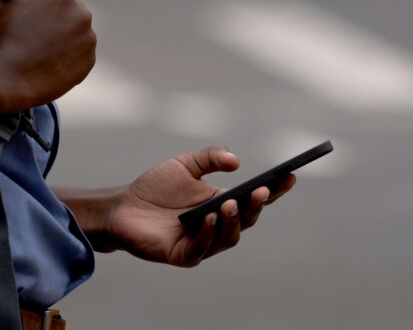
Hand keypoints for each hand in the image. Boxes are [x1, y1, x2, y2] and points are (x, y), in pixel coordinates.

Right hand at [0, 0, 95, 111]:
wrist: (7, 79)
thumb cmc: (0, 39)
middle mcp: (80, 15)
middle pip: (73, 6)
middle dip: (59, 13)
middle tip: (39, 29)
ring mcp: (87, 40)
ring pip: (79, 30)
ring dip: (66, 34)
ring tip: (43, 49)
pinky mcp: (88, 61)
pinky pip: (81, 52)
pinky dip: (70, 55)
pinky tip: (50, 62)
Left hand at [96, 147, 295, 266]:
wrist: (122, 207)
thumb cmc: (155, 187)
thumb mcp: (185, 163)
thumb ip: (210, 157)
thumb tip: (237, 162)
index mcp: (223, 203)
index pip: (255, 199)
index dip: (275, 189)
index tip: (290, 175)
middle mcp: (218, 225)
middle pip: (246, 219)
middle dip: (256, 206)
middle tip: (262, 190)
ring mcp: (202, 242)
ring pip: (229, 238)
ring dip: (233, 221)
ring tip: (230, 203)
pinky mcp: (183, 255)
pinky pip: (201, 249)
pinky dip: (207, 234)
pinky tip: (208, 218)